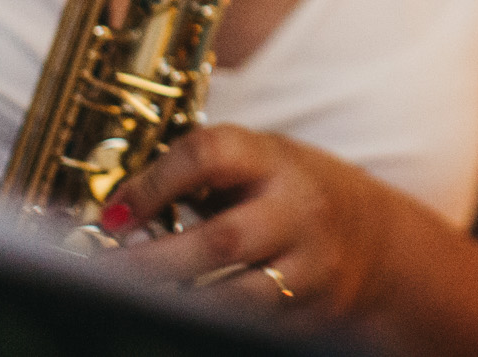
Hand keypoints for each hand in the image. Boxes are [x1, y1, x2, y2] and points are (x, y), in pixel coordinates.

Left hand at [100, 125, 397, 322]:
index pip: (212, 154)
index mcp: (275, 161)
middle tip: (103, 272)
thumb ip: (200, 174)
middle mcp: (297, 209)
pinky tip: (178, 319)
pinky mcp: (311, 310)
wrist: (374, 238)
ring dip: (179, 301)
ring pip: (238, 295)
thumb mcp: (258, 163)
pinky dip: (212, 323)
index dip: (156, 181)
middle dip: (153, 261)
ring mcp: (309, 264)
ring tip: (133, 302)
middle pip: (222, 239)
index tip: (115, 214)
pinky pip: (254, 323)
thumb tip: (117, 207)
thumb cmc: (293, 194)